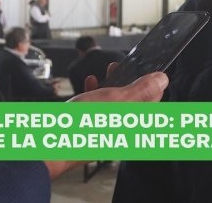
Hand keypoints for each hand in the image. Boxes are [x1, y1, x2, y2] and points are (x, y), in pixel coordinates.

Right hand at [43, 72, 168, 179]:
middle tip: (130, 67)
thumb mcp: (117, 100)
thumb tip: (162, 80)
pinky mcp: (88, 127)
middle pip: (134, 102)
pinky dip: (96, 93)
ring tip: (111, 70)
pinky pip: (98, 108)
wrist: (49, 144)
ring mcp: (104, 130)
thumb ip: (141, 90)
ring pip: (115, 103)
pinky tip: (91, 82)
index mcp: (133, 127)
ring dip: (114, 84)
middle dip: (132, 82)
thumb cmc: (82, 127)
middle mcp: (121, 131)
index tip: (152, 70)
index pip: (153, 103)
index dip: (154, 84)